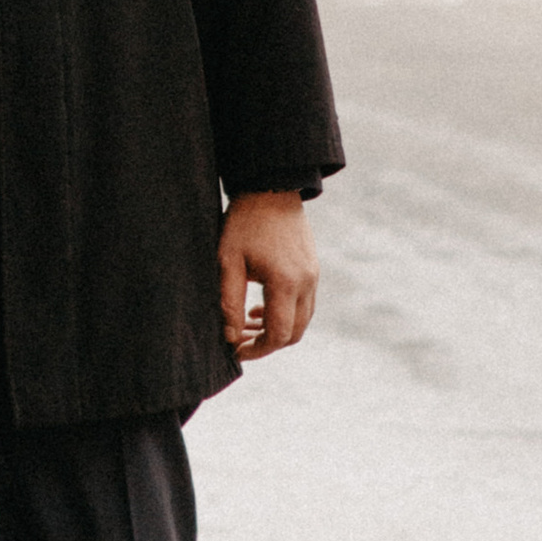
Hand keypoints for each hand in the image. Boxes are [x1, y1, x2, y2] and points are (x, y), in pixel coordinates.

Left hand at [219, 191, 315, 360]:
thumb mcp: (227, 260)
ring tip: (247, 322)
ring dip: (277, 329)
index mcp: (286, 282)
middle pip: (294, 333)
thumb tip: (229, 336)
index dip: (257, 350)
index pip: (278, 335)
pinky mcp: (313, 269)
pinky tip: (260, 306)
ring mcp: (314, 276)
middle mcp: (306, 283)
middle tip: (239, 341)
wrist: (271, 189)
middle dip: (267, 344)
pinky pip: (305, 304)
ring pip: (302, 320)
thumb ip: (229, 301)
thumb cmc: (244, 223)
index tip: (235, 351)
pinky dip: (286, 313)